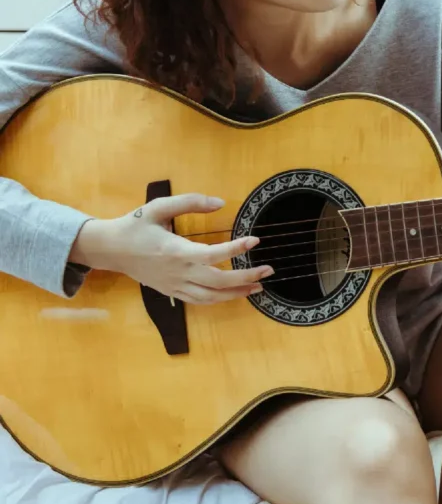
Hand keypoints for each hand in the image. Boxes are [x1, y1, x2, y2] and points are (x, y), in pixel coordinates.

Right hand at [70, 193, 272, 304]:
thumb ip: (190, 202)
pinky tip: (236, 293)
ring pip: (212, 296)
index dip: (235, 249)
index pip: (213, 254)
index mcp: (176, 251)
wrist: (110, 249)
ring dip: (238, 293)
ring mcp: (175, 285)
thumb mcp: (159, 206)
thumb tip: (221, 202)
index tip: (254, 240)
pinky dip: (221, 299)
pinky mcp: (173, 292)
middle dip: (246, 277)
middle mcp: (178, 272)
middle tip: (268, 269)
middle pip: (219, 281)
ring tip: (258, 286)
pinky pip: (201, 301)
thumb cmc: (135, 225)